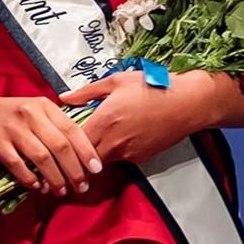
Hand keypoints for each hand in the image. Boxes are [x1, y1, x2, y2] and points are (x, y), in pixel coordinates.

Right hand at [0, 88, 100, 195]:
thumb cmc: (7, 113)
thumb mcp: (34, 109)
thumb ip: (54, 125)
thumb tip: (80, 154)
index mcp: (43, 105)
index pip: (72, 130)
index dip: (86, 151)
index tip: (96, 169)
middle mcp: (30, 114)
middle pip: (60, 146)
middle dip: (74, 170)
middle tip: (81, 186)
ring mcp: (12, 128)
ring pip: (42, 158)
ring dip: (55, 178)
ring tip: (61, 190)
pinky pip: (18, 165)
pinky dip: (30, 179)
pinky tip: (37, 186)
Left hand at [60, 70, 216, 164]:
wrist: (188, 103)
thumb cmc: (152, 87)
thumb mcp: (116, 81)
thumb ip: (86, 92)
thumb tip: (63, 98)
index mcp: (105, 122)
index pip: (72, 144)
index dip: (62, 144)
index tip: (55, 140)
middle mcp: (115, 142)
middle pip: (84, 160)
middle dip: (74, 157)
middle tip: (66, 150)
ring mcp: (129, 153)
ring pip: (101, 161)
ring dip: (92, 156)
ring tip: (88, 144)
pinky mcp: (140, 158)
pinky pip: (118, 159)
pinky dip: (111, 153)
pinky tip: (113, 140)